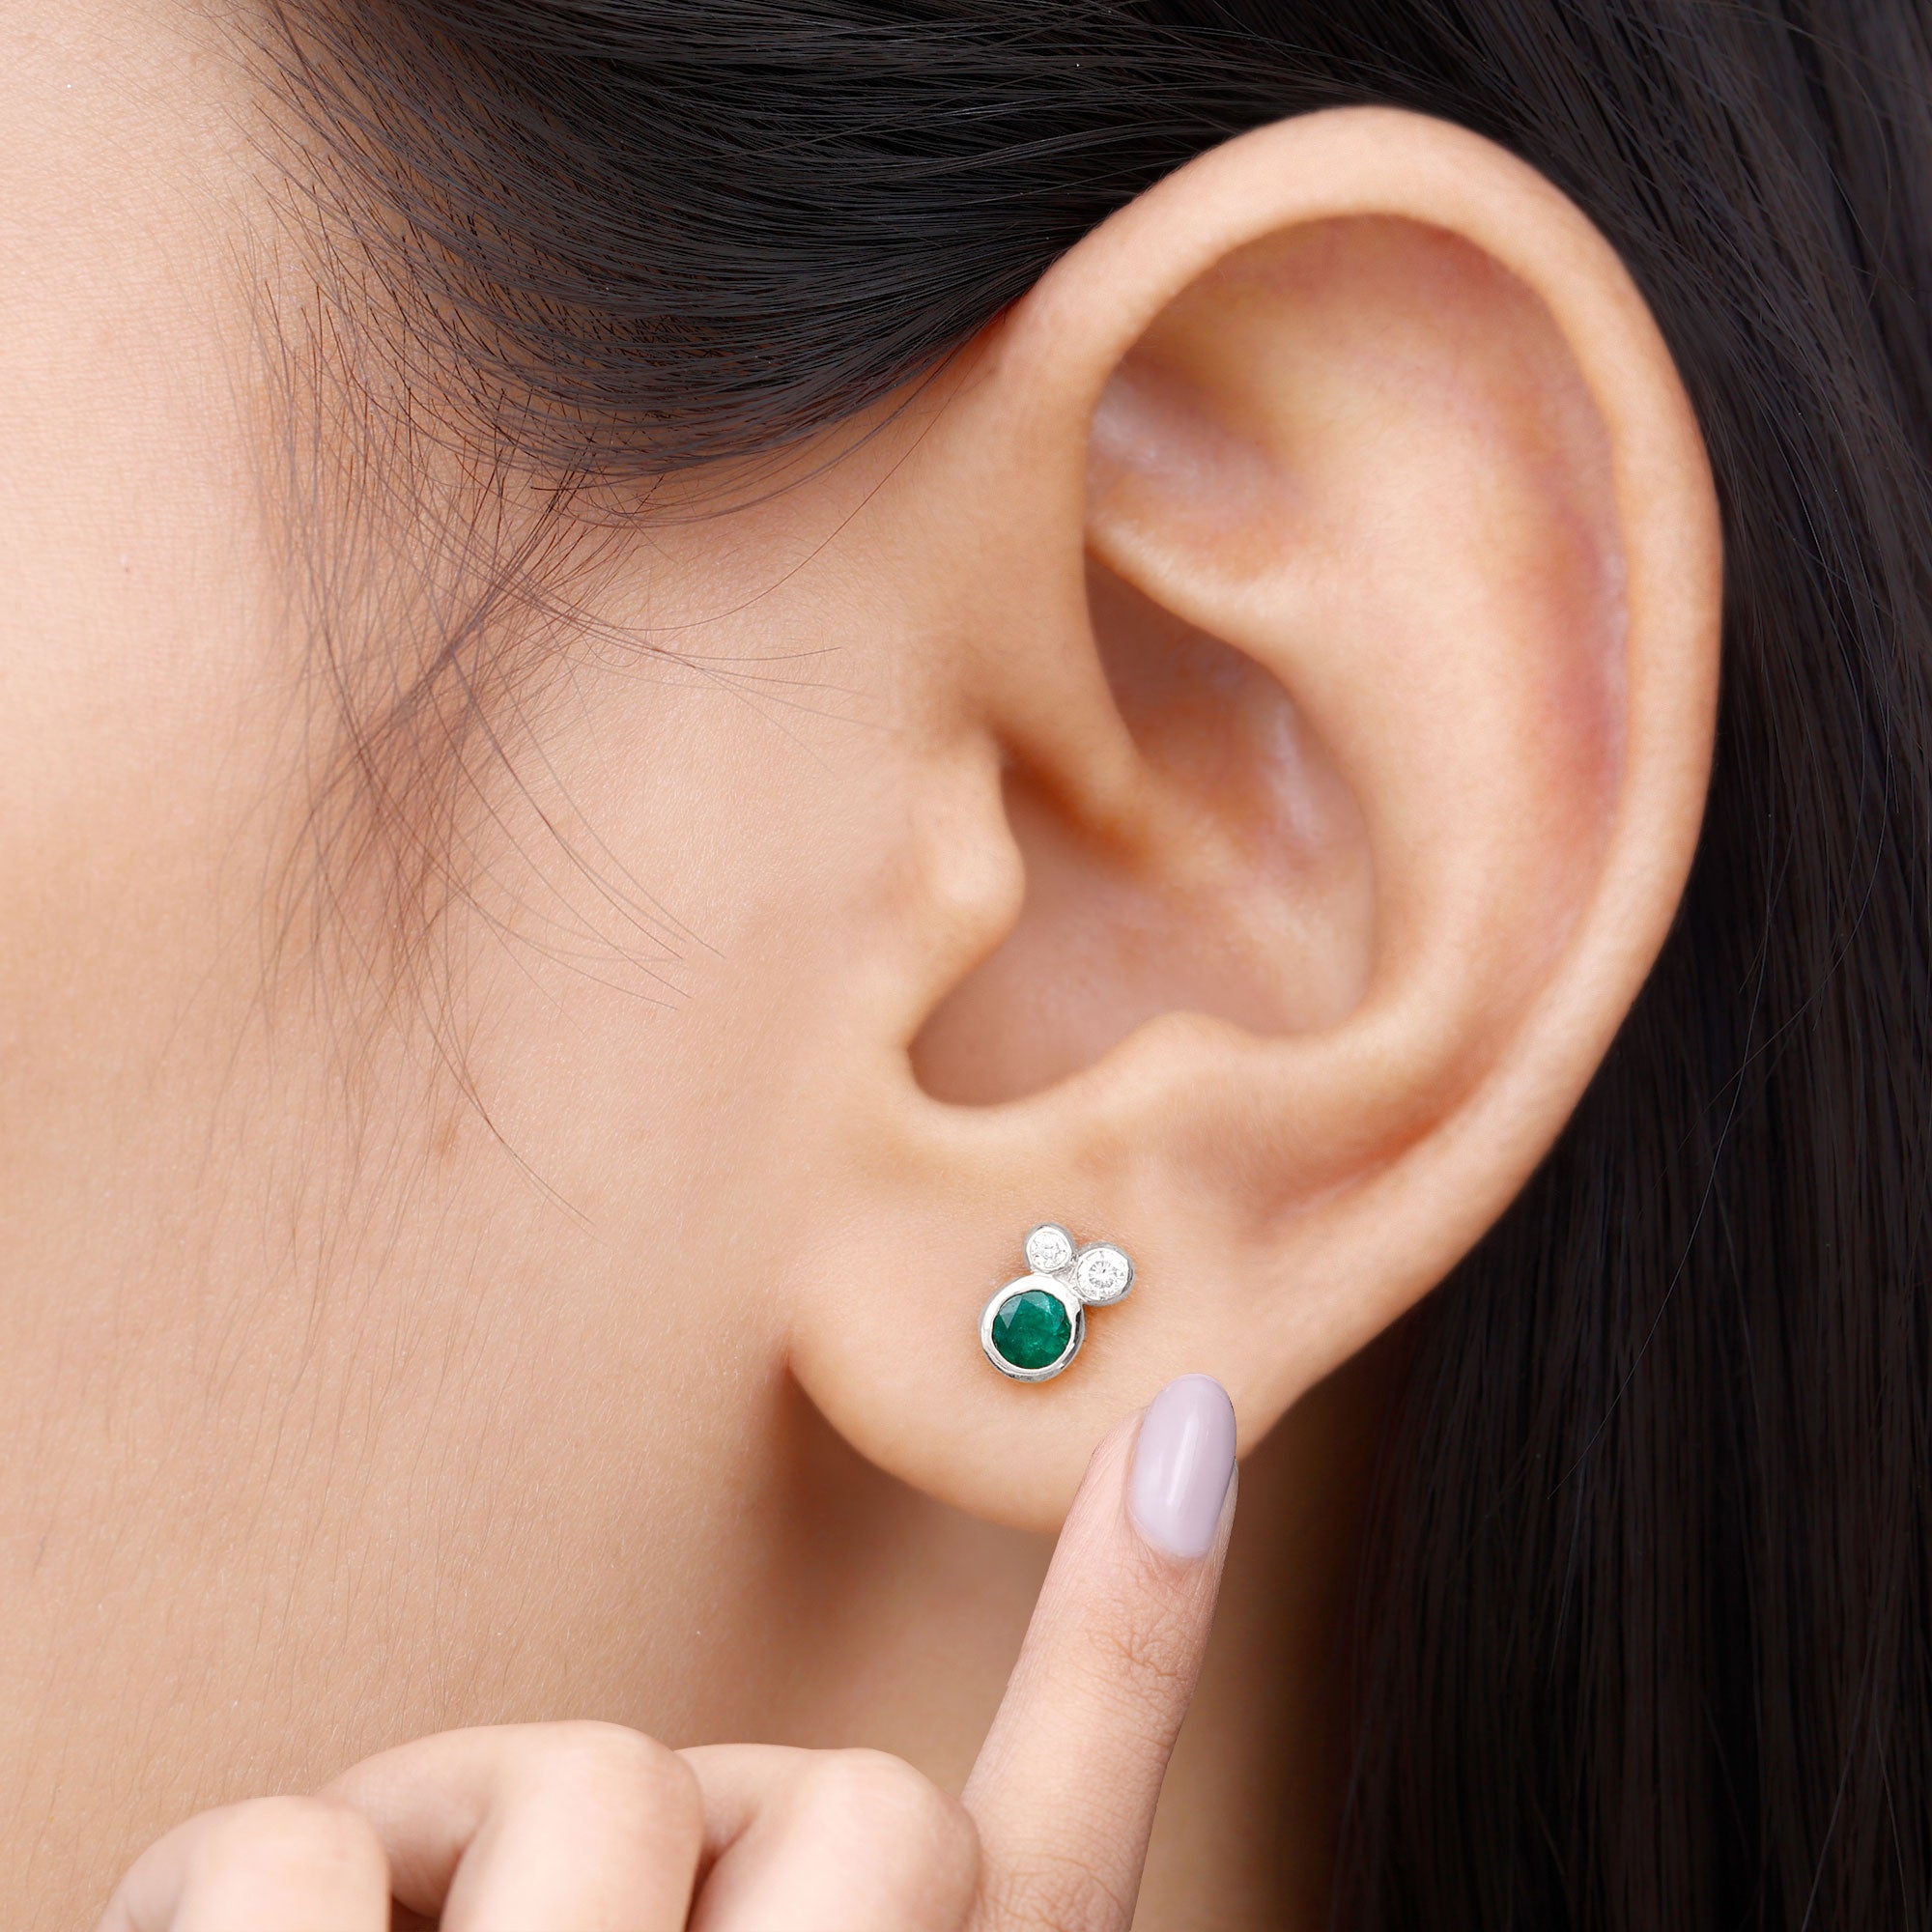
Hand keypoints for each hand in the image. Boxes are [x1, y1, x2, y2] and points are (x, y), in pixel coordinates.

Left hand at [97, 1376, 1236, 1931]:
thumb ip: (796, 1898)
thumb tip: (832, 1776)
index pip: (1065, 1857)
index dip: (1142, 1635)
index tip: (1185, 1420)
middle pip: (864, 1808)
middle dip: (716, 1844)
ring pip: (592, 1783)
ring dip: (457, 1843)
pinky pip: (284, 1843)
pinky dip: (214, 1899)